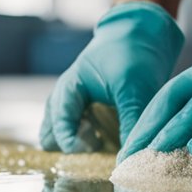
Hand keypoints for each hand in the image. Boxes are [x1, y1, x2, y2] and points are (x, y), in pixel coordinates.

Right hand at [40, 1, 183, 152]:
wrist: (142, 32)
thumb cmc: (133, 54)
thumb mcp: (136, 90)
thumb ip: (131, 124)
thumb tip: (131, 159)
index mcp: (70, 88)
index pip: (59, 123)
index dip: (72, 142)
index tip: (94, 148)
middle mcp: (66, 97)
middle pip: (50, 134)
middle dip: (68, 148)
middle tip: (95, 151)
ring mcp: (74, 104)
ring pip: (60, 135)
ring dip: (76, 146)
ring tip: (101, 147)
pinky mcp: (88, 109)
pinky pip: (76, 133)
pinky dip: (86, 143)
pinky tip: (107, 145)